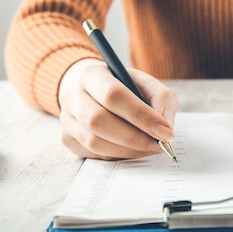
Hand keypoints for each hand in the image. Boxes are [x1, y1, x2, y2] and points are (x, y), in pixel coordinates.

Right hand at [58, 59, 177, 159]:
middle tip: (159, 145)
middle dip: (134, 137)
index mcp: (92, 75)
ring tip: (149, 147)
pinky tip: (132, 149)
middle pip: (98, 121)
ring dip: (128, 150)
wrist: (89, 88)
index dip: (141, 116)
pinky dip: (118, 155)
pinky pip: (93, 155)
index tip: (165, 132)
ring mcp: (66, 120)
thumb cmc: (122, 85)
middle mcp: (73, 97)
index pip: (113, 96)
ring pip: (94, 142)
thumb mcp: (144, 82)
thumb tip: (165, 128)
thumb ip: (161, 99)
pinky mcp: (67, 139)